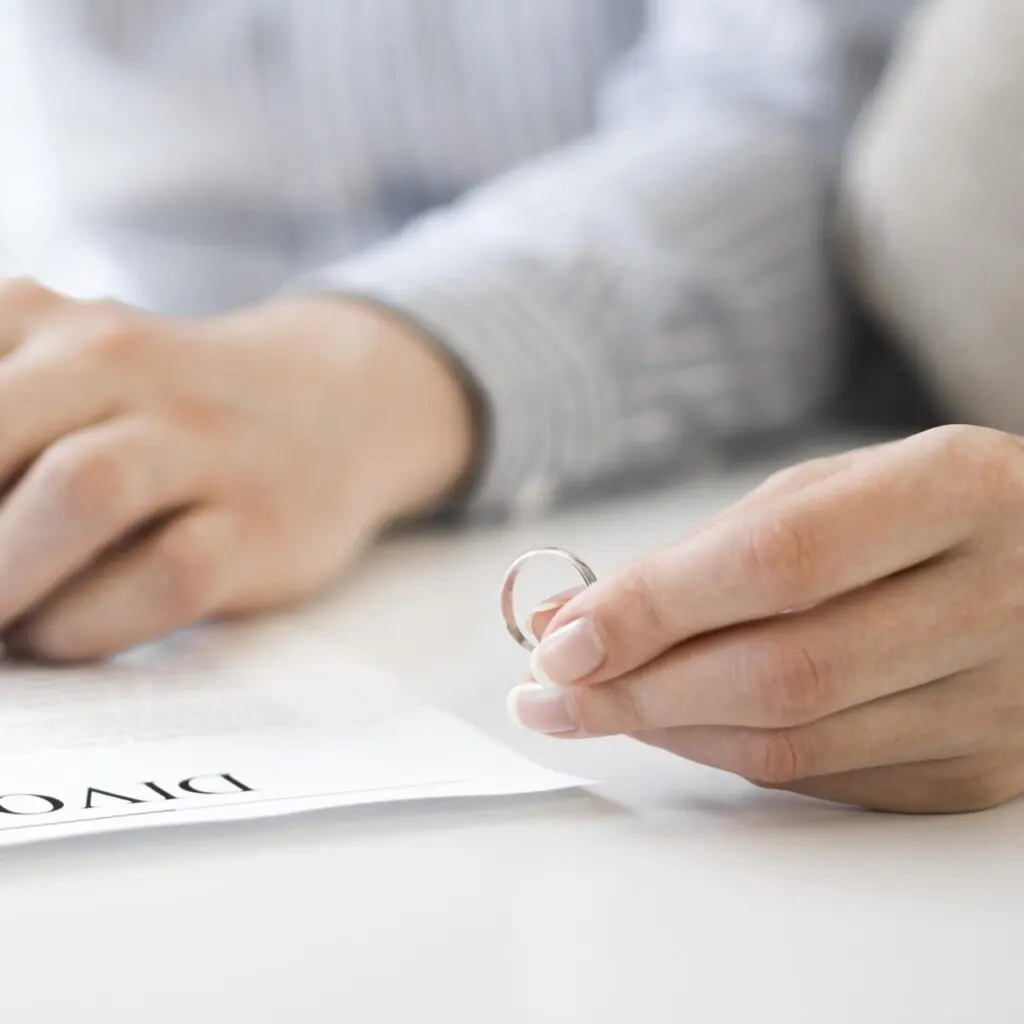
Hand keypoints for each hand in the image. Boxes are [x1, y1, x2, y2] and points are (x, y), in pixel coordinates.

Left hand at [0, 279, 473, 659]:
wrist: (326, 407)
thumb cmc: (157, 410)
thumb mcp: (46, 371)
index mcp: (36, 315)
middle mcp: (119, 361)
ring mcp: (201, 443)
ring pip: (81, 491)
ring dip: (3, 578)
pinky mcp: (257, 526)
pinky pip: (166, 576)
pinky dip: (88, 623)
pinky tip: (61, 631)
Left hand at [509, 427, 1023, 813]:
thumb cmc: (926, 513)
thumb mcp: (834, 489)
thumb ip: (709, 551)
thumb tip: (575, 617)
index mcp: (955, 492)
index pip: (778, 561)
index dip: (656, 608)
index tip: (562, 639)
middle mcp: (996, 600)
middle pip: (781, 672)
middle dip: (638, 690)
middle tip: (549, 694)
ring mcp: (1001, 700)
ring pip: (793, 741)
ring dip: (668, 729)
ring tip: (591, 706)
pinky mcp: (982, 768)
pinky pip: (822, 776)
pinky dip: (727, 752)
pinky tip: (676, 722)